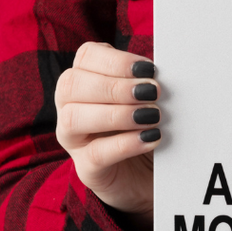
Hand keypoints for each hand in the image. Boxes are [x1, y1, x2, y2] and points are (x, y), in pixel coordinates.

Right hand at [55, 44, 160, 215]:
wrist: (153, 173)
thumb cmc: (147, 125)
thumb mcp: (149, 100)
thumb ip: (148, 83)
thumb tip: (161, 74)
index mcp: (85, 80)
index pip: (86, 57)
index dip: (116, 60)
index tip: (148, 69)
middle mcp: (69, 107)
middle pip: (72, 84)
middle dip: (115, 87)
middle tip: (152, 92)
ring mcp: (73, 140)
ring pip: (74, 118)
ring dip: (117, 114)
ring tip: (152, 116)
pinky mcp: (86, 170)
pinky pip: (96, 154)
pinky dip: (125, 144)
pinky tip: (150, 138)